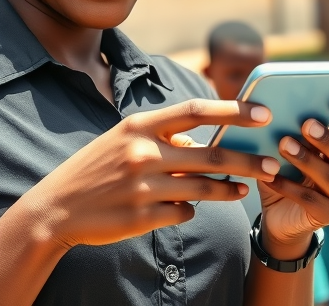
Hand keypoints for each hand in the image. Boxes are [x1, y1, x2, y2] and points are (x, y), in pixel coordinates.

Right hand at [21, 99, 280, 249]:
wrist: (55, 209)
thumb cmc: (94, 169)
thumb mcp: (121, 139)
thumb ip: (160, 135)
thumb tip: (199, 138)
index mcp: (138, 126)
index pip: (197, 111)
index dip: (235, 111)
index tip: (265, 114)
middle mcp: (143, 153)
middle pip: (211, 154)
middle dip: (248, 160)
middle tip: (272, 164)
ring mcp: (143, 187)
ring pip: (204, 188)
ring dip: (230, 189)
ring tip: (246, 189)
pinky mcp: (143, 217)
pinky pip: (183, 212)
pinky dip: (190, 209)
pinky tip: (189, 207)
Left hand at [256, 100, 328, 257]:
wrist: (278, 216)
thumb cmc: (287, 174)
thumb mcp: (290, 152)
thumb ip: (293, 133)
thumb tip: (281, 109)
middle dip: (328, 139)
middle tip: (307, 125)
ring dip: (306, 160)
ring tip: (284, 144)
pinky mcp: (327, 215)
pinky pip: (309, 199)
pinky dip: (288, 186)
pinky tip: (270, 176)